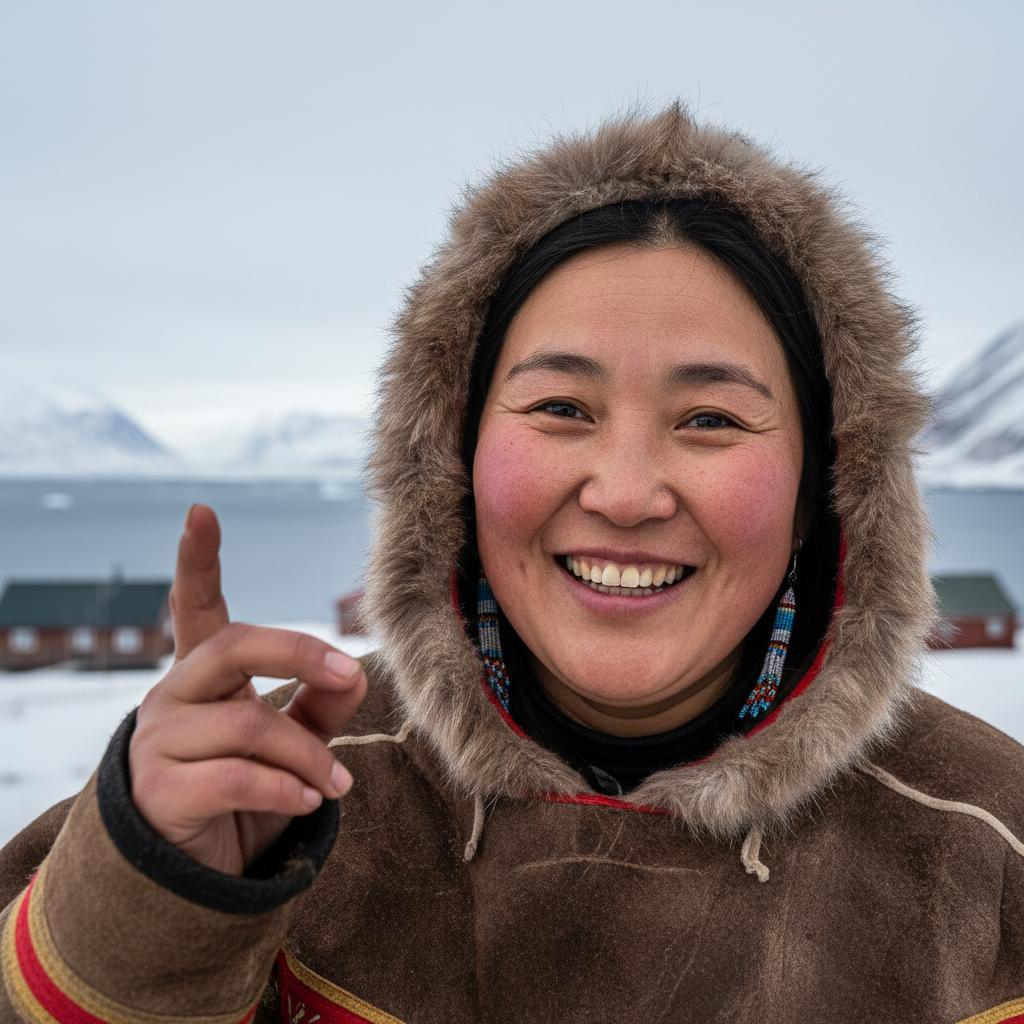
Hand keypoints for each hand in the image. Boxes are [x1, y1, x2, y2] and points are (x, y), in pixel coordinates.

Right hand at [128, 503, 365, 874]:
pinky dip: (288, 788)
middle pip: (235, 646)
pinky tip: (310, 801)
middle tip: (349, 671)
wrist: (193, 879)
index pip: (194, 607)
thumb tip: (357, 672)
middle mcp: (171, 697)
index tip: (201, 512)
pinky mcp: (161, 791)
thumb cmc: (244, 794)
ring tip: (336, 783)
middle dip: (299, 652)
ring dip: (309, 756)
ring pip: (250, 723)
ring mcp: (159, 743)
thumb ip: (321, 703)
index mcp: (202, 675)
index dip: (197, 560)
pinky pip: (238, 776)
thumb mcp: (290, 744)